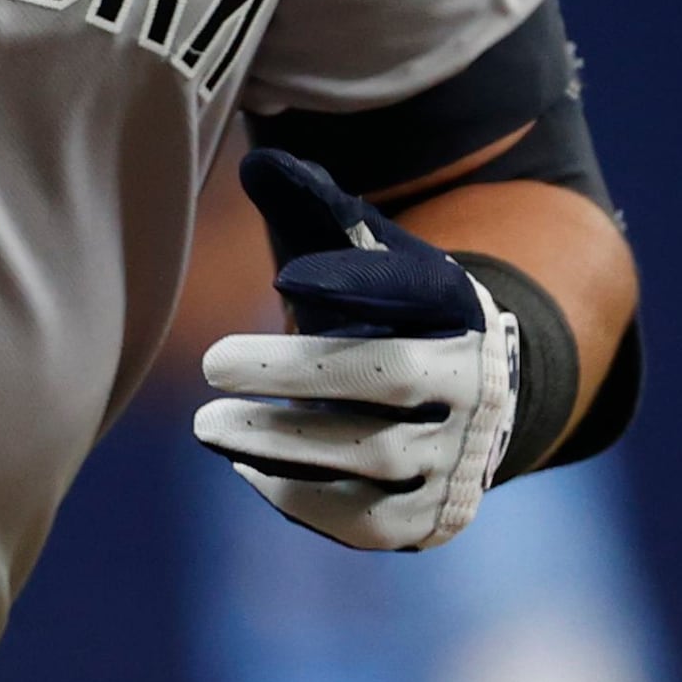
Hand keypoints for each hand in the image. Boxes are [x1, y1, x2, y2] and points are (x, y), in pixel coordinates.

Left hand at [189, 148, 517, 553]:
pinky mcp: (433, 518)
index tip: (288, 278)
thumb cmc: (392, 318)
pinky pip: (370, 519)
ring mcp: (459, 457)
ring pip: (377, 453)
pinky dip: (305, 498)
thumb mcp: (368, 259)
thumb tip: (260, 163)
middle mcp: (473, 382)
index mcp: (459, 307)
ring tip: (209, 425)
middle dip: (300, 372)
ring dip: (286, 441)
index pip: (416, 289)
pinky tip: (247, 469)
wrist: (466, 409)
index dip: (357, 280)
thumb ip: (319, 211)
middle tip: (210, 362)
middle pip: (391, 375)